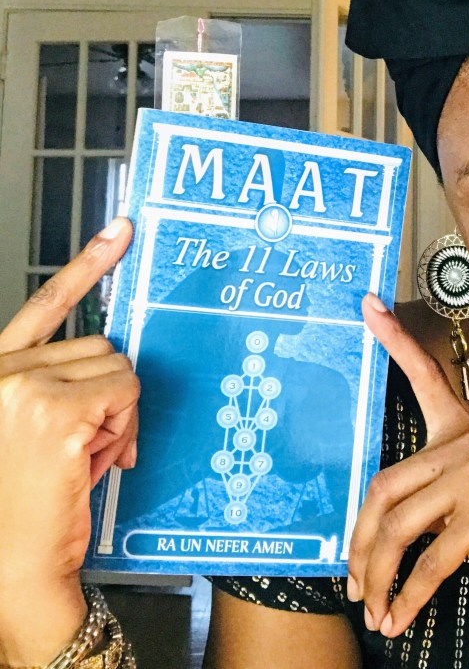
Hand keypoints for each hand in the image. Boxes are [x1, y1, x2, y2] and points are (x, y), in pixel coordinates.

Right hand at [0, 218, 138, 662]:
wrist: (12, 568)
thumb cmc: (28, 502)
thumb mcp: (37, 426)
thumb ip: (64, 382)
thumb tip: (116, 361)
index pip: (47, 303)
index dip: (89, 264)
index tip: (122, 230)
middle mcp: (4, 369)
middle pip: (102, 346)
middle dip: (109, 395)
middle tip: (85, 444)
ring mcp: (25, 385)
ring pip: (120, 369)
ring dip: (117, 413)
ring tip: (83, 455)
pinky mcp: (56, 409)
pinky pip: (126, 392)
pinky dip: (124, 426)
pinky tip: (93, 460)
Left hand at [348, 295, 468, 637]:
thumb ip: (442, 492)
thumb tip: (388, 528)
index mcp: (465, 431)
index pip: (424, 374)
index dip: (393, 337)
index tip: (368, 304)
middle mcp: (466, 444)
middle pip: (382, 487)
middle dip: (360, 543)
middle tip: (352, 580)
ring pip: (397, 526)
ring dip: (378, 575)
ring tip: (374, 604)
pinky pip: (427, 560)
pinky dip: (407, 596)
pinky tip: (399, 615)